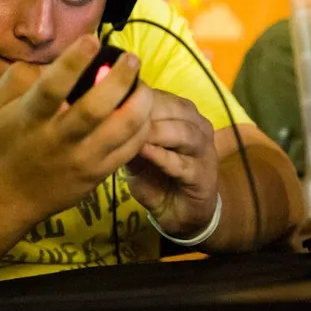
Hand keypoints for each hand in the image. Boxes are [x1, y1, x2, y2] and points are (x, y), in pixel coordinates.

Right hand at [0, 35, 152, 220]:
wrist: (12, 192)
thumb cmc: (8, 137)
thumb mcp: (0, 102)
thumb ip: (22, 75)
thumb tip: (57, 58)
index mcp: (31, 118)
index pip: (52, 88)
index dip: (74, 62)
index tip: (92, 40)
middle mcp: (58, 139)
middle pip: (95, 109)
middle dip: (119, 79)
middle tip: (132, 59)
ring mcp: (82, 159)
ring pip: (122, 130)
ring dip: (140, 102)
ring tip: (142, 84)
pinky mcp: (99, 173)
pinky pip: (131, 148)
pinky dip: (142, 125)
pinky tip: (143, 109)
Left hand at [126, 90, 218, 237]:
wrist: (179, 213)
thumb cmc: (157, 177)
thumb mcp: (137, 154)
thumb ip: (129, 135)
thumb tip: (106, 114)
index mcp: (184, 115)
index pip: (163, 97)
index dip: (138, 97)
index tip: (113, 101)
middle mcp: (198, 127)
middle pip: (175, 110)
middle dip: (147, 112)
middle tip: (121, 115)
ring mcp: (204, 151)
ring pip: (183, 133)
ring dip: (156, 132)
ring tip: (133, 134)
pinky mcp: (203, 176)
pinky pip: (182, 163)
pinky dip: (162, 156)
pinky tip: (144, 152)